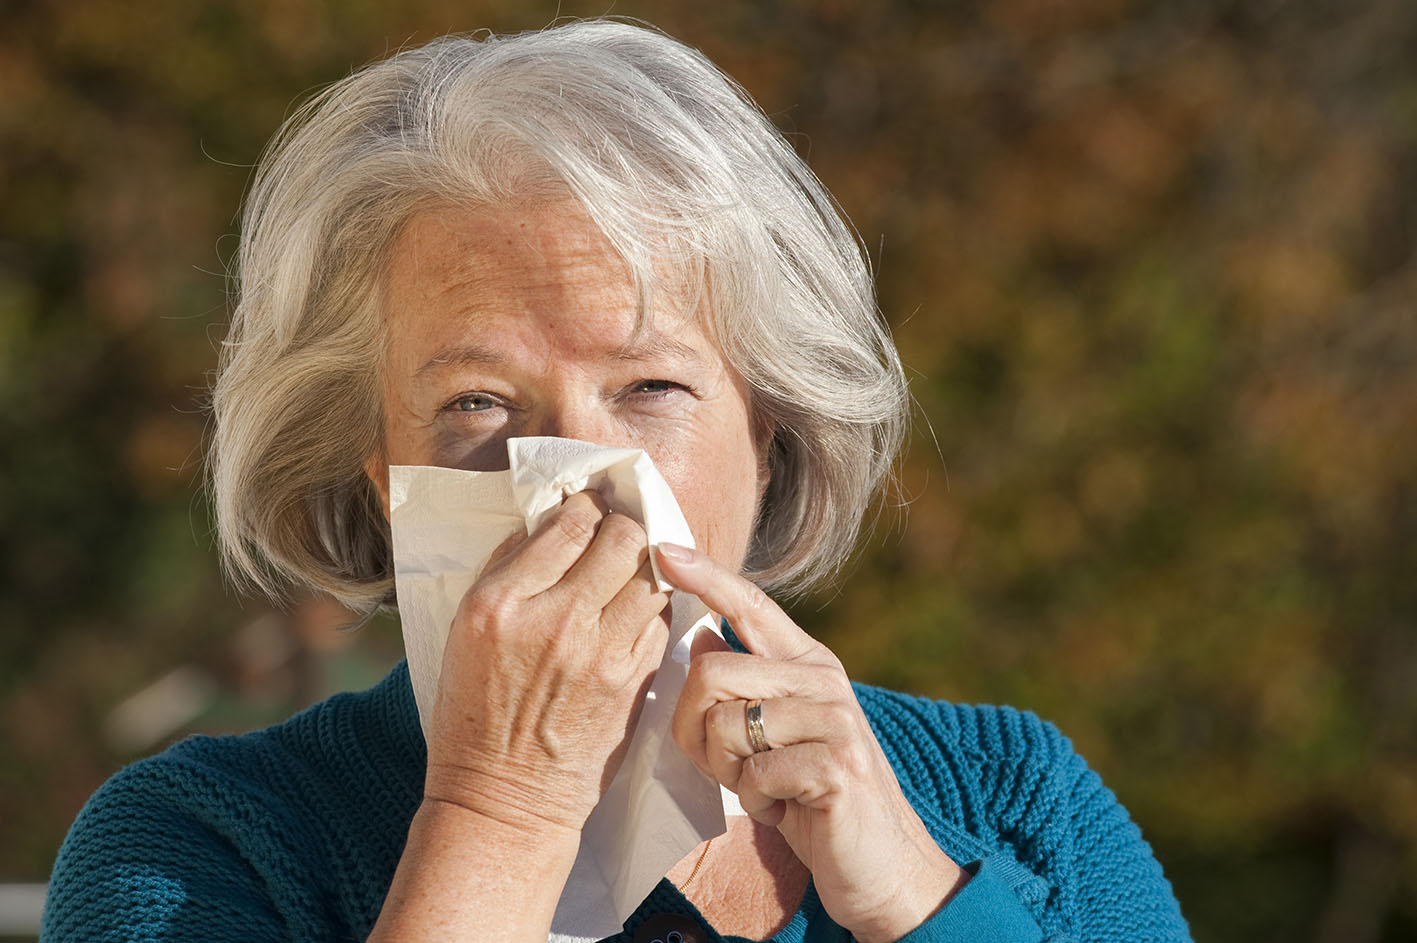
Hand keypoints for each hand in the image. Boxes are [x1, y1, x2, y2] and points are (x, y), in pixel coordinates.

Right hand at [423, 491, 670, 837]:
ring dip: (643, 563)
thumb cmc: (476, 713)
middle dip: (622, 526)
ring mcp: (600, 651)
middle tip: (613, 535)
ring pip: (652, 572)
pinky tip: (632, 610)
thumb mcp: (464, 631)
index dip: (586, 506)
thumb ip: (508, 570)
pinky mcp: (633, 679)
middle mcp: (555, 620)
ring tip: (628, 571)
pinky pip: (659, 616)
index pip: (569, 521)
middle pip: (623, 536)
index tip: (587, 510)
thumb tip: (551, 520)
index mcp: (501, 602)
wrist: (504, 797)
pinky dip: (650, 605)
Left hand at [657, 543, 967, 942]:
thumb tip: (699, 635)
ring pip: (726, 725)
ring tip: (765, 789)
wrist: (882, 866)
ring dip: (729, 773)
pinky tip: (785, 809)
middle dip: (695, 732)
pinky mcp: (837, 763)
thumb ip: (743, 688)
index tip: (663, 549)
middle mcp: (823, 678)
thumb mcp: (773, 736)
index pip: (750, 604)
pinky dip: (755, 802)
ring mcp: (834, 718)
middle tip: (728, 768)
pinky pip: (753, 773)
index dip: (705, 575)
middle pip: (712, 672)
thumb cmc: (813, 799)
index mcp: (807, 662)